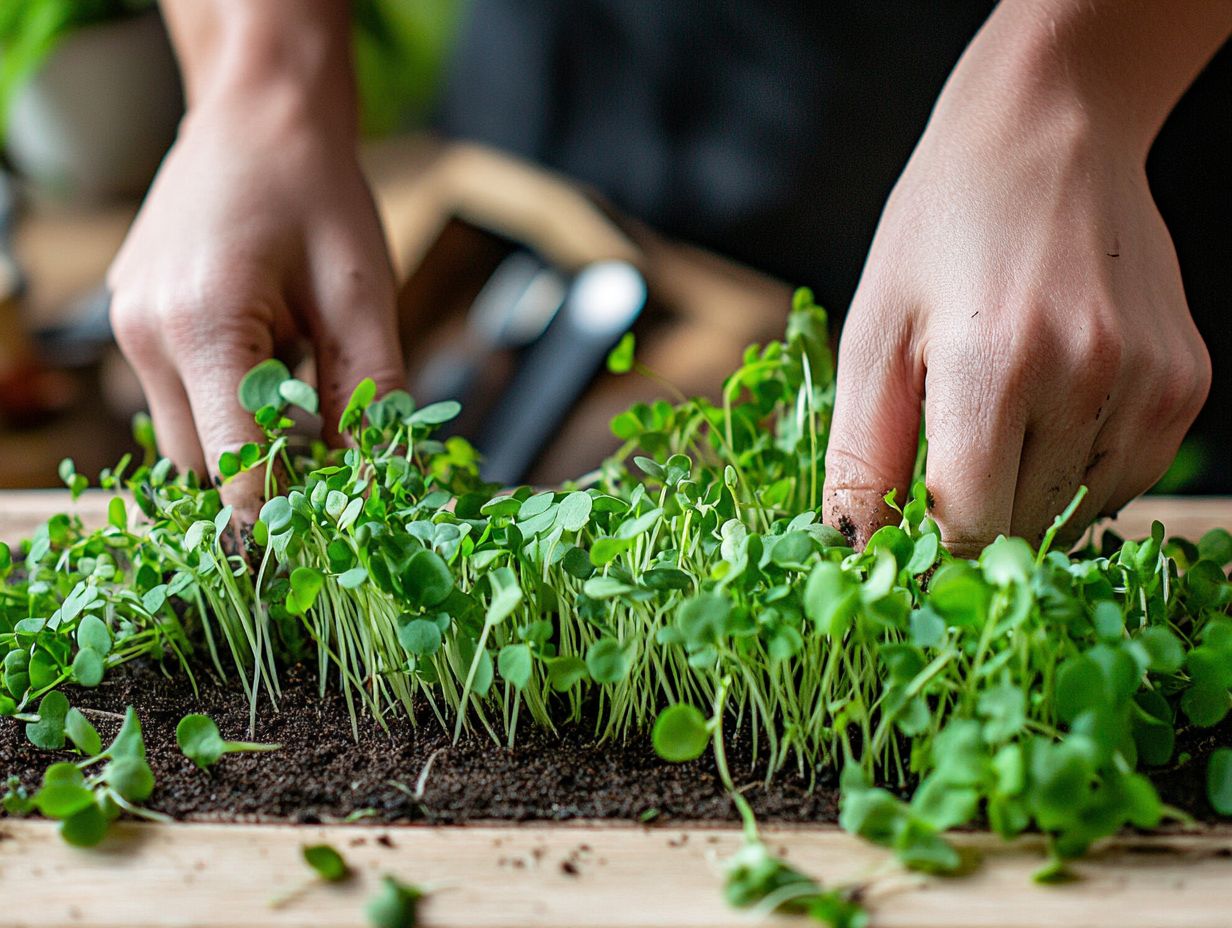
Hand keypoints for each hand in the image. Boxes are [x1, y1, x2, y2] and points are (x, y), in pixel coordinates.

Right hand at [108, 97, 402, 518]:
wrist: (259, 116)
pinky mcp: (129, 320)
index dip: (283, 508)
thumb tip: (374, 484)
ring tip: (297, 374)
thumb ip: (368, 398)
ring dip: (245, 434)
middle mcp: (146, 334)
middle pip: (207, 462)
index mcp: (203, 325)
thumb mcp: (364, 299)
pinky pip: (176, 396)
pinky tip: (265, 353)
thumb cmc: (318, 196)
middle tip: (333, 438)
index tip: (329, 527)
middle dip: (271, 468)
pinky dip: (223, 401)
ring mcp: (127, 327)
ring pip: (186, 437)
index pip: (235, 463)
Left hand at [822, 6, 1217, 555]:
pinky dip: (1079, 470)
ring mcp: (1148, 381)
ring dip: (1026, 494)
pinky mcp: (1184, 381)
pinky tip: (1050, 405)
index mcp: (993, 365)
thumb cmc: (939, 234)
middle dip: (971, 514)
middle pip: (1021, 527)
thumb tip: (857, 552)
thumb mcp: (873, 334)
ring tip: (1000, 409)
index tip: (904, 525)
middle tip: (946, 446)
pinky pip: (1126, 478)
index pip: (969, 527)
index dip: (927, 542)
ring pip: (1075, 512)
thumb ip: (863, 455)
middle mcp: (1086, 377)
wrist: (1046, 137)